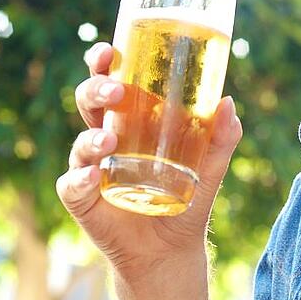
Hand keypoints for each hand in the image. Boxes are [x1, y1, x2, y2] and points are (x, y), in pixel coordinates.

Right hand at [56, 41, 242, 277]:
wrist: (172, 249)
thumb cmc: (188, 195)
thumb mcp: (210, 164)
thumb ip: (222, 136)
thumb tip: (228, 102)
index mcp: (132, 116)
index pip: (113, 79)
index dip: (105, 61)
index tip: (110, 50)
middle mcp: (106, 134)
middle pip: (89, 100)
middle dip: (96, 88)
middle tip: (116, 89)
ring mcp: (91, 166)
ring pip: (80, 140)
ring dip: (90, 136)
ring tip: (109, 139)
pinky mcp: (82, 198)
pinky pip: (72, 184)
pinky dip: (80, 178)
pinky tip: (93, 175)